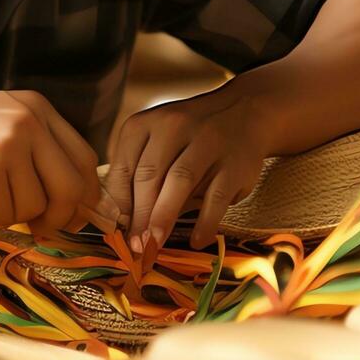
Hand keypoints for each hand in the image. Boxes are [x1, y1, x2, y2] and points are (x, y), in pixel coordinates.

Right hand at [0, 90, 115, 232]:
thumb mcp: (3, 118)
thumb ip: (38, 144)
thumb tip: (74, 194)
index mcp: (38, 108)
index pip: (85, 158)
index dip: (86, 194)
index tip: (75, 213)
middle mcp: (30, 123)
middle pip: (72, 187)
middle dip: (62, 217)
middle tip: (44, 228)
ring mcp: (9, 145)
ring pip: (38, 205)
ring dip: (20, 218)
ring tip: (0, 207)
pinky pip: (8, 214)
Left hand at [106, 87, 275, 252]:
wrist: (242, 113)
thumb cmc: (188, 138)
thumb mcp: (157, 143)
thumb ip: (138, 174)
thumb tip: (122, 222)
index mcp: (145, 124)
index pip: (123, 168)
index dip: (119, 205)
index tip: (117, 233)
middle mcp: (174, 126)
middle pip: (149, 176)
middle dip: (140, 216)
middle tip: (136, 246)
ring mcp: (207, 142)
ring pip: (179, 182)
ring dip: (163, 218)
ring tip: (155, 245)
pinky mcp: (235, 162)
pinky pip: (216, 196)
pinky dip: (205, 222)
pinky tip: (197, 240)